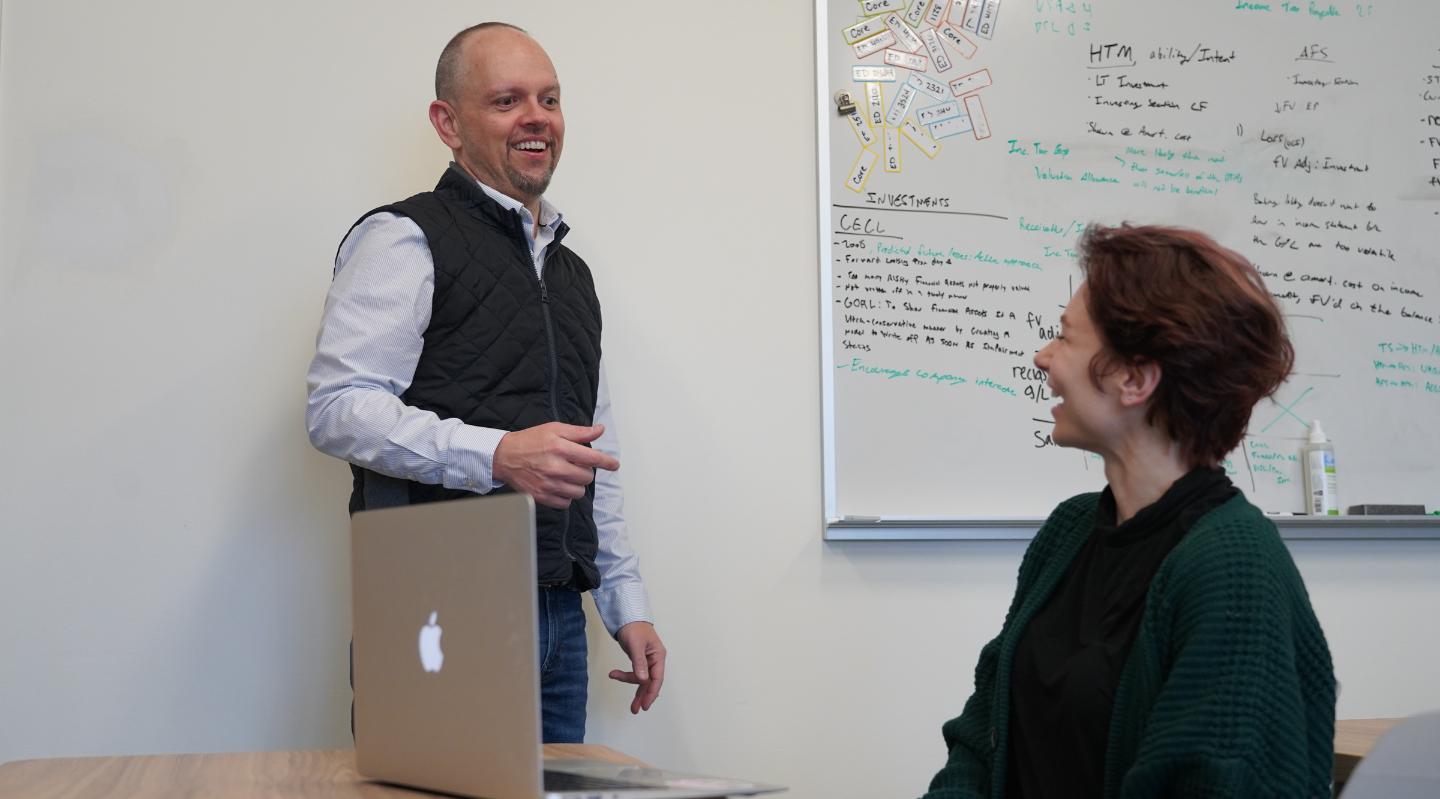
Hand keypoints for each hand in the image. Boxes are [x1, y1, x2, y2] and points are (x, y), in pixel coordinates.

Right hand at [492, 423, 618, 508]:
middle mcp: (555, 467)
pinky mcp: (541, 496)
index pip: (593, 458)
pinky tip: (559, 485)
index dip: (608, 462)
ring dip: (577, 484)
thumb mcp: (555, 429)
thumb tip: (600, 430)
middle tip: (575, 465)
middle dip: (585, 471)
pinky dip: (566, 496)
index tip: (614, 465)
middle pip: (587, 477)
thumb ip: (580, 432)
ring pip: (578, 492)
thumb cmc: (530, 440)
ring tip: (566, 475)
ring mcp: (548, 484)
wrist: (504, 456)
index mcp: (560, 448)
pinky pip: (565, 503)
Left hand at [610, 622, 665, 713]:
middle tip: (635, 709)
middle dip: (642, 696)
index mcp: (658, 655)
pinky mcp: (638, 660)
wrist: (626, 616)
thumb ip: (639, 662)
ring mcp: (647, 660)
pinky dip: (626, 676)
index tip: (645, 705)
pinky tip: (615, 675)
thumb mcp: (635, 645)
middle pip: (650, 682)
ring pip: (642, 679)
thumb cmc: (634, 627)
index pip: (657, 678)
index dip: (651, 693)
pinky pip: (635, 673)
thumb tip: (643, 680)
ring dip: (632, 687)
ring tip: (619, 687)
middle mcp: (655, 660)